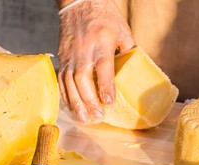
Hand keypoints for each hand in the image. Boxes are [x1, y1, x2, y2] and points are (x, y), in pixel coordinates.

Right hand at [57, 0, 134, 122]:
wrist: (79, 3)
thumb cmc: (103, 17)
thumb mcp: (122, 30)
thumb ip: (129, 51)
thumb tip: (137, 72)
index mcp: (102, 41)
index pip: (103, 66)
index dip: (105, 85)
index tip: (109, 102)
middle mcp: (84, 49)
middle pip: (82, 77)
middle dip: (89, 99)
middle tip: (97, 116)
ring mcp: (70, 55)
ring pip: (69, 82)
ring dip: (76, 102)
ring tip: (84, 118)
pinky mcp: (62, 59)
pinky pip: (61, 81)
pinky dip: (66, 96)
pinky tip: (73, 108)